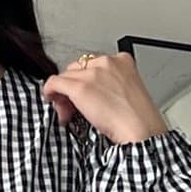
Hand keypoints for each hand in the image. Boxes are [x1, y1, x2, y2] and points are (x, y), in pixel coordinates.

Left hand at [41, 50, 168, 145]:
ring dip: (64, 93)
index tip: (87, 98)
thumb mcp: (128, 95)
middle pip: (78, 68)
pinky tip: (53, 103)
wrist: (140, 129)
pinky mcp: (80, 87)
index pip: (94, 65)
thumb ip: (111, 87)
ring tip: (69, 112)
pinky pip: (55, 82)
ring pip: (66, 76)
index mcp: (122, 61)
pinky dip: (50, 92)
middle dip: (73, 86)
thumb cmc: (138, 120)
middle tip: (75, 108)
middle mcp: (106, 62)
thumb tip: (95, 96)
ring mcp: (92, 73)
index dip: (86, 81)